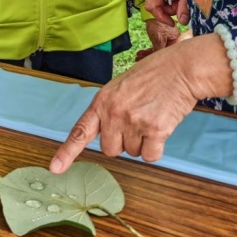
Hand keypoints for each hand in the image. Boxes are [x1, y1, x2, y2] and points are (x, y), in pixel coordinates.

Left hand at [50, 34, 236, 171]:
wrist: (181, 68)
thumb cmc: (153, 75)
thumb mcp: (120, 87)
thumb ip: (109, 109)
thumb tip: (107, 133)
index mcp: (102, 101)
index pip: (80, 131)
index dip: (67, 152)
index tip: (55, 168)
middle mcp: (114, 113)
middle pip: (110, 150)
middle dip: (123, 142)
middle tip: (137, 121)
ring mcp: (134, 122)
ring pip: (132, 153)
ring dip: (142, 142)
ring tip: (151, 117)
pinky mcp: (155, 130)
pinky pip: (150, 156)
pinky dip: (157, 148)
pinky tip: (162, 127)